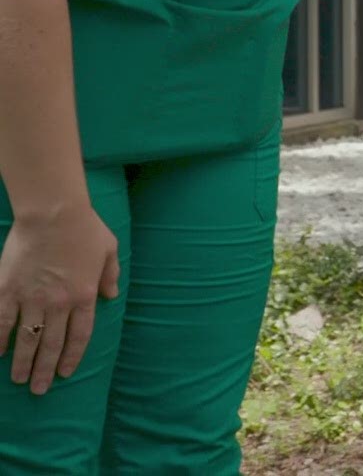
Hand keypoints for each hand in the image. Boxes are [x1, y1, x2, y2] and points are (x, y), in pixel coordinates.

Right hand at [0, 204, 118, 394]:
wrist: (53, 213)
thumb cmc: (85, 228)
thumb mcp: (109, 250)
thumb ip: (110, 274)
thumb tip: (112, 294)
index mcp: (84, 296)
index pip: (79, 336)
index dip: (70, 357)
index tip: (64, 374)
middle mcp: (58, 303)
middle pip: (51, 345)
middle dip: (44, 370)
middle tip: (38, 390)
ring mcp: (31, 298)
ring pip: (26, 339)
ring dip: (22, 363)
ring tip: (18, 380)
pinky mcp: (7, 289)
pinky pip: (1, 321)